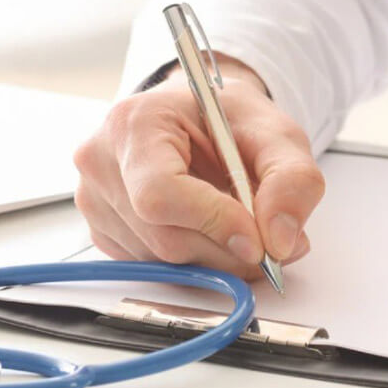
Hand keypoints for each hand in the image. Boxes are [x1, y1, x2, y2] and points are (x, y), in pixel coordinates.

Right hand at [73, 56, 324, 279]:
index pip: (160, 193)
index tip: (258, 240)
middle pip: (165, 237)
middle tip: (269, 242)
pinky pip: (152, 268)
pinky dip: (193, 261)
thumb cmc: (228, 121)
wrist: (200, 119)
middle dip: (226, 249)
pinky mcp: (103, 232)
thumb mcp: (278, 135)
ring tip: (238, 226)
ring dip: (214, 258)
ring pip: (162, 261)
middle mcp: (102, 161)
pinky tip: (207, 231)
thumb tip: (282, 240)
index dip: (213, 224)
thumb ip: (292, 181)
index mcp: (135, 123)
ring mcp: (95, 200)